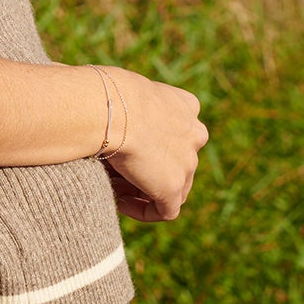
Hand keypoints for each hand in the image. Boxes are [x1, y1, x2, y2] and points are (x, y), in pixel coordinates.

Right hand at [101, 70, 207, 221]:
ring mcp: (187, 163)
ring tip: (115, 187)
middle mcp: (194, 134)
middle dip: (152, 170)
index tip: (130, 148)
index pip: (177, 131)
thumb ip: (131, 109)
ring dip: (146, 190)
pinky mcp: (173, 187)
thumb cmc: (109, 95)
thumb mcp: (126, 93)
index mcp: (186, 106)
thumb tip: (110, 123)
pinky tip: (121, 203)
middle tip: (120, 173)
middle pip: (177, 161)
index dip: (155, 145)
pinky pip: (165, 210)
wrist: (112, 109)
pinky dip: (144, 211)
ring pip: (173, 186)